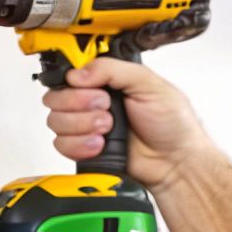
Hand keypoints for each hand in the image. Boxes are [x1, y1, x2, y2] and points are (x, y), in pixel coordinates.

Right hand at [43, 57, 214, 188]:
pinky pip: (61, 145)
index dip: (75, 82)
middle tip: (105, 108)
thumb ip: (113, 69)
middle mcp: (92, 103)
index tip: (92, 89)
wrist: (175, 162)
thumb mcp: (149, 84)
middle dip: (79, 104)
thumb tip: (78, 73)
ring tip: (107, 129)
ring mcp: (86, 127)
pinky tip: (100, 145)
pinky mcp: (83, 150)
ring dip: (82, 125)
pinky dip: (80, 146)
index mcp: (107, 82)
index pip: (70, 75)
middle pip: (56, 98)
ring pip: (55, 121)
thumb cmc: (172, 124)